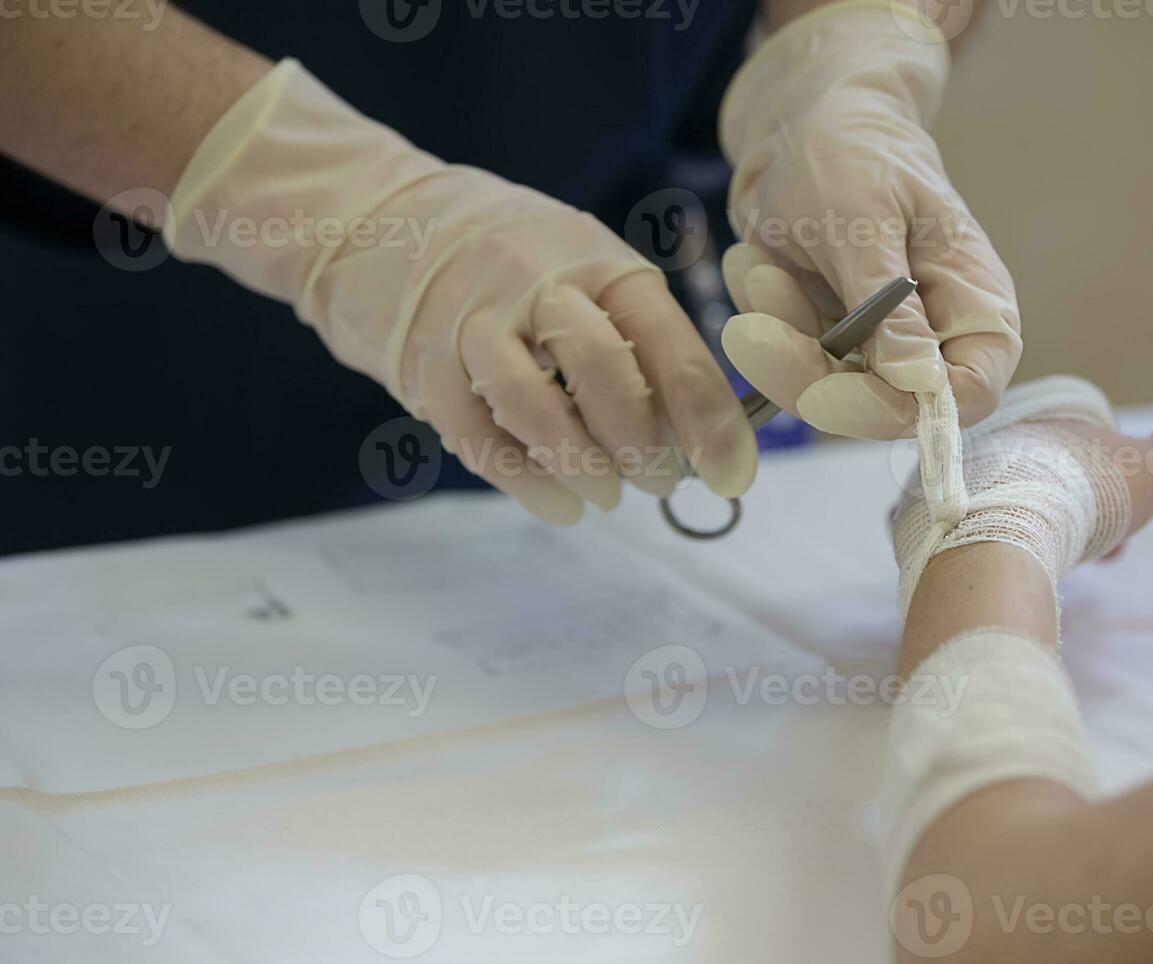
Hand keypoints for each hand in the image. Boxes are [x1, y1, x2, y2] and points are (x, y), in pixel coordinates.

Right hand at [166, 61, 755, 523]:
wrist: (371, 219)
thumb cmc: (503, 259)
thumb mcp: (579, 268)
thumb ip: (633, 339)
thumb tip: (694, 437)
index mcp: (596, 259)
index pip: (669, 341)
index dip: (709, 418)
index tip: (732, 476)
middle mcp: (536, 279)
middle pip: (605, 370)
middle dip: (643, 444)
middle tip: (659, 483)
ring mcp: (471, 320)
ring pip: (536, 405)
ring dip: (582, 466)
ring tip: (605, 496)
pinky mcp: (420, 362)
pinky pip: (476, 436)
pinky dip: (525, 482)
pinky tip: (558, 506)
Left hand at [717, 1, 1020, 439]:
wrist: (803, 121)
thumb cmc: (854, 151)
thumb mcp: (866, 222)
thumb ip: (890, 308)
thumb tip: (922, 386)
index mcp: (972, 310)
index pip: (964, 397)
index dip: (899, 407)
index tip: (827, 390)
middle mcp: (931, 340)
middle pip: (878, 407)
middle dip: (804, 371)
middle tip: (752, 331)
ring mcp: (875, 345)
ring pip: (820, 389)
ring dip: (775, 333)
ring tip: (762, 264)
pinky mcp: (825, 340)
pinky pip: (781, 360)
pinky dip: (760, 316)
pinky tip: (760, 262)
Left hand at [890, 376, 1152, 614]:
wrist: (1005, 533)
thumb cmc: (1086, 495)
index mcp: (1045, 426)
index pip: (1083, 459)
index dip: (1111, 497)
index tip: (1122, 536)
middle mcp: (991, 443)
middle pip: (1039, 484)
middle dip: (1073, 519)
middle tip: (1092, 556)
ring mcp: (950, 479)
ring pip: (996, 508)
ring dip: (1029, 535)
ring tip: (1049, 569)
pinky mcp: (917, 519)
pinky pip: (950, 534)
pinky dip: (977, 552)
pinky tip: (996, 576)